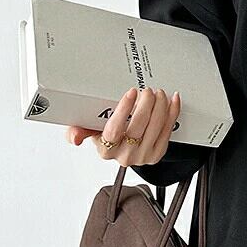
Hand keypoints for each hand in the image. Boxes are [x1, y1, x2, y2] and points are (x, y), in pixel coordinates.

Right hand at [66, 86, 181, 166]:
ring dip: (160, 108)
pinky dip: (172, 113)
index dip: (124, 110)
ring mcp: (143, 156)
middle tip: (148, 90)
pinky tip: (172, 101)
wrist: (125, 151)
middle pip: (137, 128)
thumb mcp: (91, 132)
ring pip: (155, 129)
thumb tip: (74, 138)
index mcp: (107, 150)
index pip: (114, 129)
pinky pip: (167, 131)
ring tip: (159, 93)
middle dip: (145, 106)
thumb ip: (80, 130)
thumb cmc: (109, 137)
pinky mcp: (158, 153)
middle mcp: (125, 156)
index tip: (131, 92)